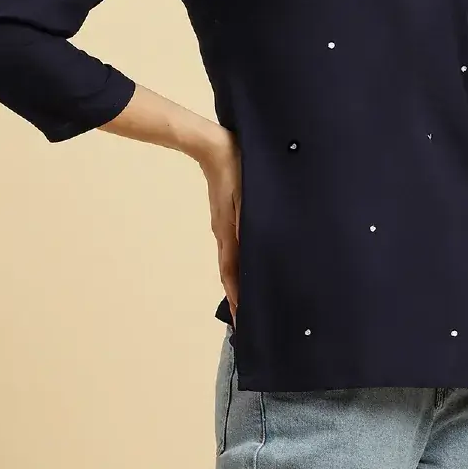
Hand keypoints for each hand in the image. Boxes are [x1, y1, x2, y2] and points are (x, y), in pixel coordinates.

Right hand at [198, 126, 241, 326]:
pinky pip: (236, 247)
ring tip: (253, 299)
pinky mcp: (229, 217)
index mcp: (227, 232)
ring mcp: (226, 226)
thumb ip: (246, 221)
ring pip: (235, 261)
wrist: (215, 147)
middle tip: (248, 320)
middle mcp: (225, 234)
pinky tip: (252, 265)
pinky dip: (243, 263)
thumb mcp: (245, 195)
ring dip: (241, 281)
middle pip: (232, 273)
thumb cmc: (234, 169)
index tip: (243, 321)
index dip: (238, 299)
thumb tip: (250, 249)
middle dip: (240, 297)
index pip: (232, 275)